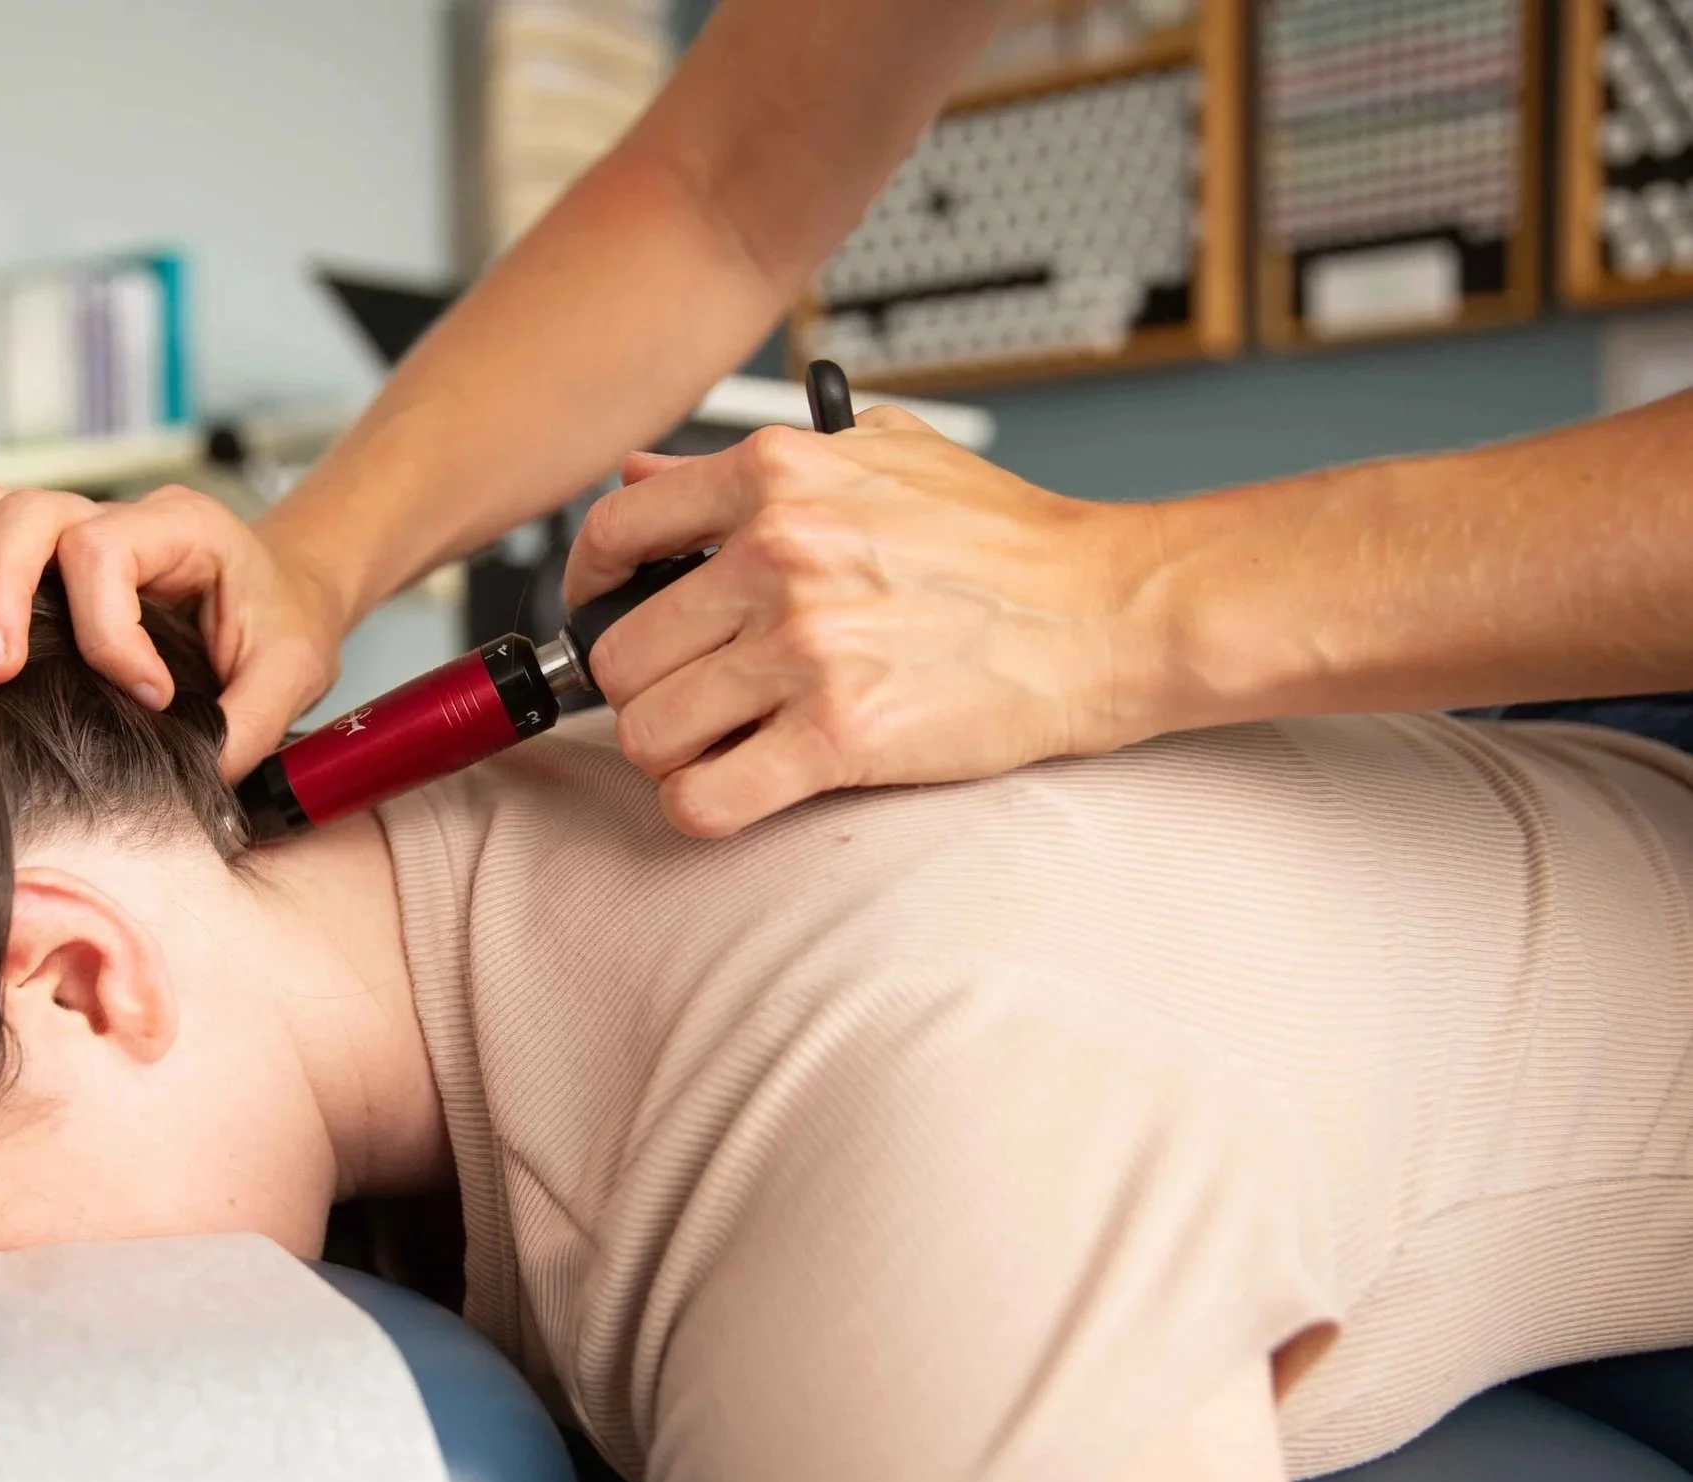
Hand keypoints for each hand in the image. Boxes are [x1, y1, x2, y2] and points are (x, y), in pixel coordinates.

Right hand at [0, 483, 349, 779]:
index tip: (147, 699)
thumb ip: (250, 722)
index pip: (107, 551)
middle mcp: (115, 516)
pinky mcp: (41, 562)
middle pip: (29, 514)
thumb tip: (196, 782)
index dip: (109, 629)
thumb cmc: (282, 622)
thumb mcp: (294, 670)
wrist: (284, 590)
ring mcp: (71, 531)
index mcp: (180, 527)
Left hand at [563, 411, 1171, 836]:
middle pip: (622, 654)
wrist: (1108, 610)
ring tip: (721, 747)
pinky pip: (705, 799)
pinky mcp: (840, 734)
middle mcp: (779, 554)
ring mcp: (807, 647)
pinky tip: (741, 789)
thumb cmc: (1006, 541)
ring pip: (650, 733)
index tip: (607, 613)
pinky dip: (704, 807)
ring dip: (674, 754)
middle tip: (690, 700)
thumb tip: (644, 476)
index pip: (614, 533)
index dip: (591, 587)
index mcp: (778, 476)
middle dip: (646, 690)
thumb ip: (749, 464)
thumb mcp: (880, 454)